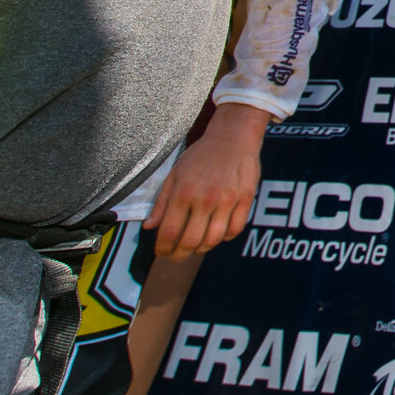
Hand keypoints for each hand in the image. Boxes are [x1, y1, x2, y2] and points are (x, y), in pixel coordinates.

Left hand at [145, 102, 271, 259]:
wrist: (233, 137)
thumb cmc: (201, 155)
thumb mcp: (174, 174)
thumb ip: (161, 203)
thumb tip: (149, 227)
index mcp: (184, 193)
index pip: (169, 232)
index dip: (163, 248)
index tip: (162, 252)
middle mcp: (205, 199)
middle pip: (191, 241)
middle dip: (180, 255)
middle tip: (176, 257)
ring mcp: (227, 200)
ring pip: (213, 239)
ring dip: (201, 249)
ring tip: (196, 247)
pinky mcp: (245, 199)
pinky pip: (234, 229)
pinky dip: (224, 238)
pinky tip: (217, 234)